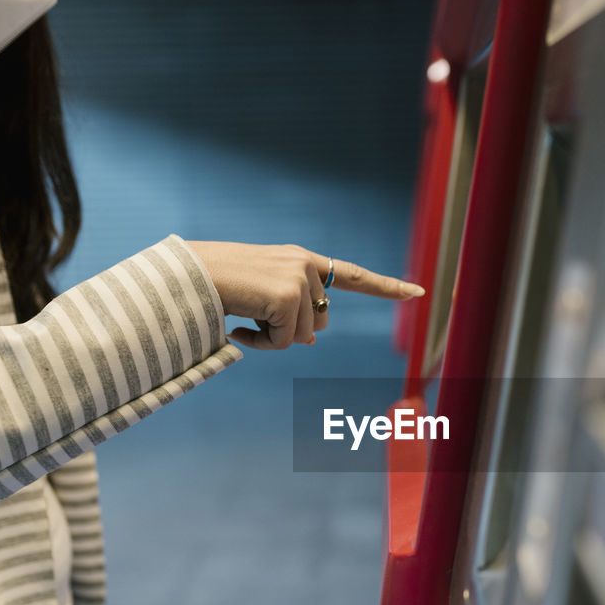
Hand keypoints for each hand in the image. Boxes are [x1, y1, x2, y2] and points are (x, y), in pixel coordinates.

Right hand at [185, 241, 423, 349]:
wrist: (187, 276)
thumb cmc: (218, 286)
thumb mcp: (261, 296)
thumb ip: (293, 311)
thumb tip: (312, 339)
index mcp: (303, 261)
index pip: (352, 276)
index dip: (386, 287)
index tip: (417, 293)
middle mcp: (306, 266)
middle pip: (320, 324)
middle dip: (289, 332)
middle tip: (253, 316)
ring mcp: (299, 280)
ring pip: (303, 337)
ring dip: (271, 338)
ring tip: (242, 317)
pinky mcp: (288, 297)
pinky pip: (285, 342)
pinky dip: (261, 343)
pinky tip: (239, 325)